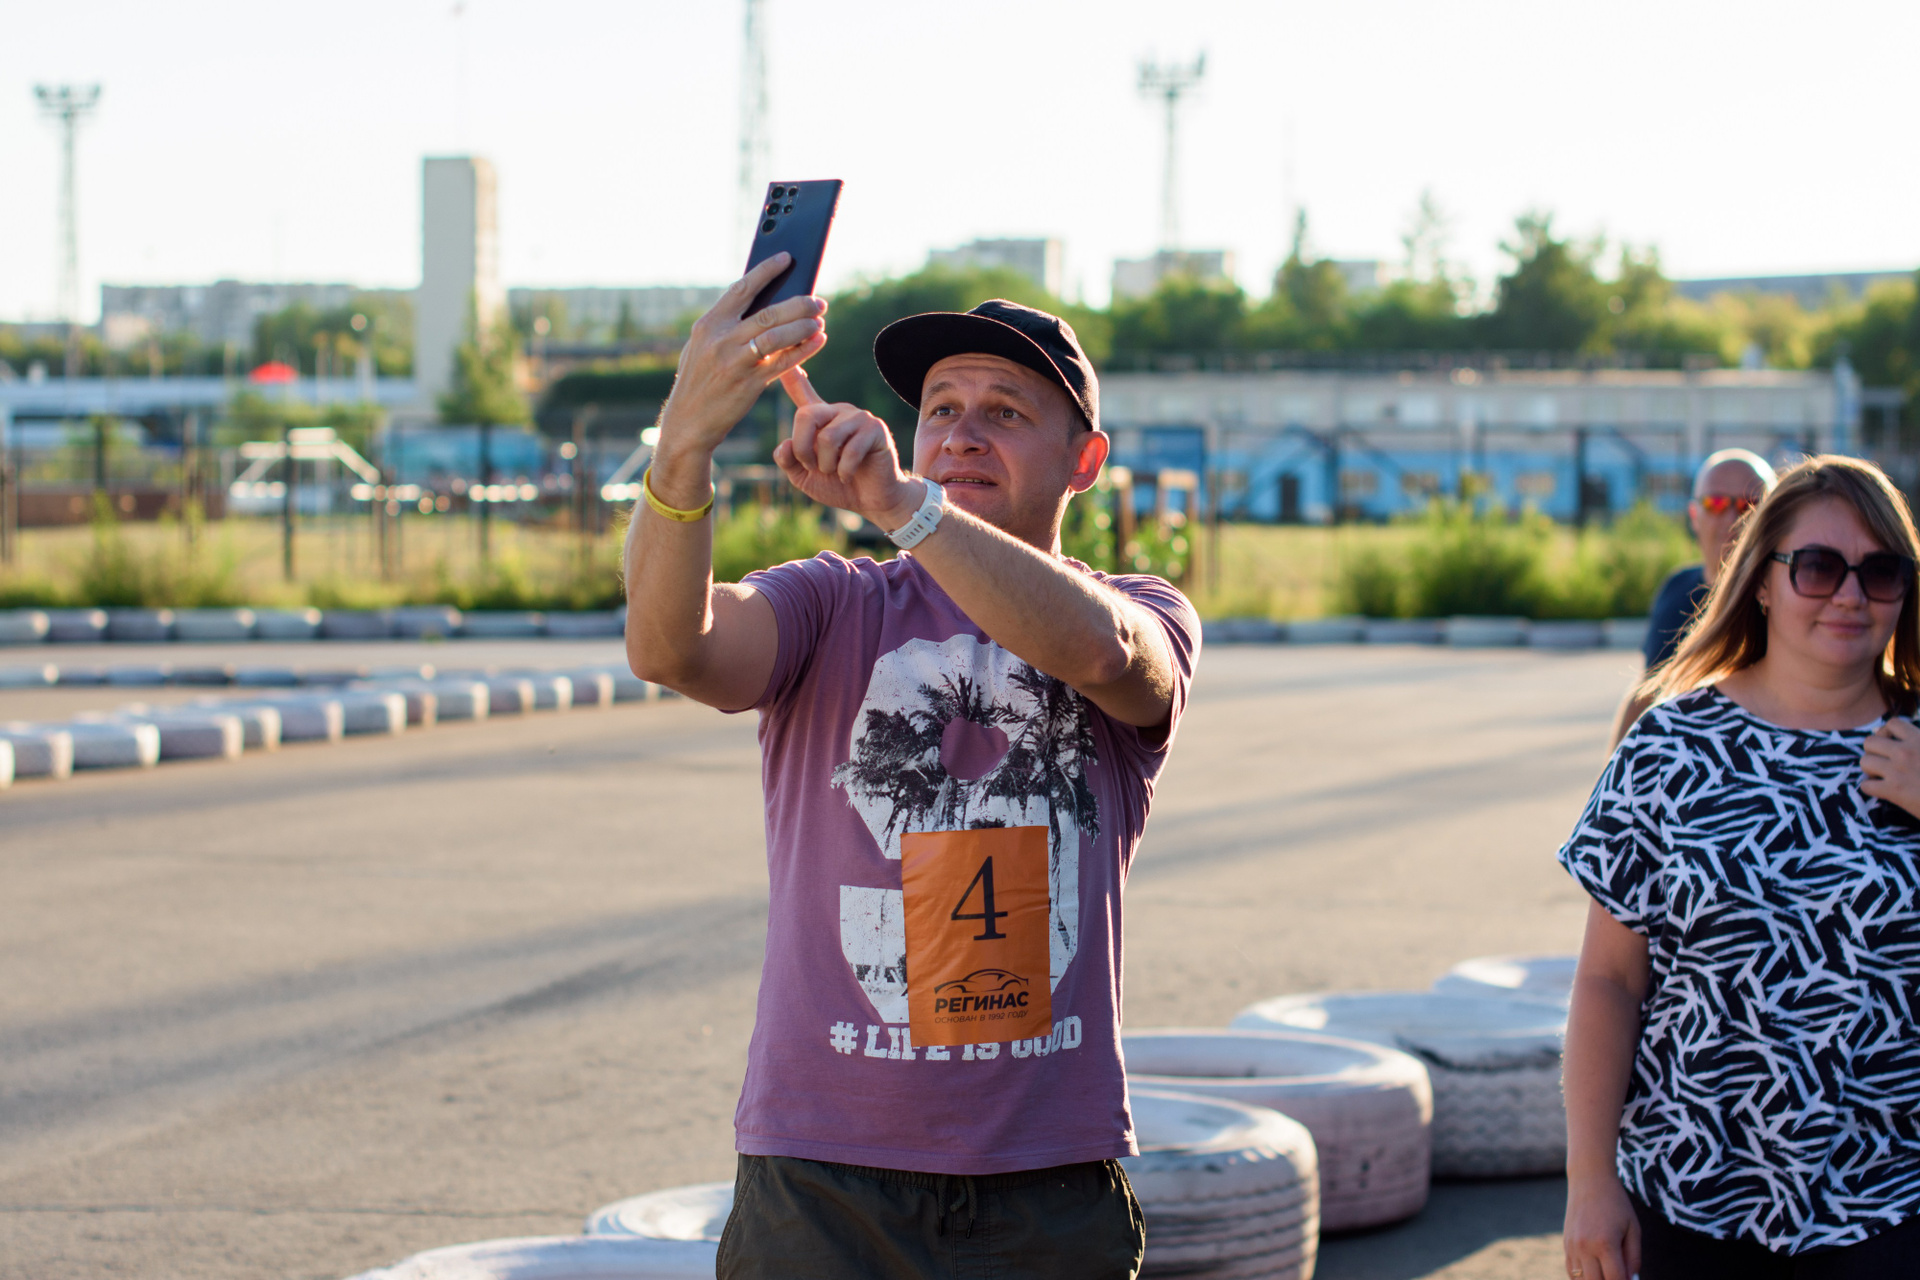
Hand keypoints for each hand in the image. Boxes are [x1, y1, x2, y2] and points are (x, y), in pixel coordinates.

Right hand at [650, 256, 825, 503]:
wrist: (688, 422)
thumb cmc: (699, 380)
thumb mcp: (701, 347)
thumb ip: (726, 326)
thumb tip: (763, 304)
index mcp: (709, 325)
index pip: (742, 289)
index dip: (766, 271)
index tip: (786, 258)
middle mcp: (721, 339)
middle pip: (767, 312)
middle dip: (798, 303)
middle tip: (819, 300)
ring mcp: (735, 362)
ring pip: (777, 336)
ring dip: (803, 326)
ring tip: (819, 320)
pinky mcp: (749, 384)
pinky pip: (783, 363)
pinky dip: (804, 350)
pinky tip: (818, 341)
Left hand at [773, 367, 920, 529]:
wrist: (872, 501)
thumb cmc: (838, 485)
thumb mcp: (804, 477)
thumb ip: (788, 461)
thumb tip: (785, 444)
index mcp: (819, 419)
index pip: (802, 393)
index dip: (792, 377)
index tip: (786, 361)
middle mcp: (837, 412)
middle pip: (806, 415)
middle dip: (803, 449)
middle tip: (812, 467)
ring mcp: (858, 417)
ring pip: (827, 437)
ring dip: (827, 465)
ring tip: (835, 472)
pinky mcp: (876, 429)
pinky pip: (850, 450)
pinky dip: (844, 471)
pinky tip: (849, 475)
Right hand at [1563, 1174, 1639, 1279]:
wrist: (1589, 1180)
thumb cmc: (1616, 1203)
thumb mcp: (1633, 1229)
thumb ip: (1634, 1258)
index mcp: (1605, 1243)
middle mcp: (1585, 1247)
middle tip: (1620, 1275)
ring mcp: (1572, 1247)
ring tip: (1608, 1271)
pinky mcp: (1566, 1244)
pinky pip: (1572, 1271)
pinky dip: (1584, 1277)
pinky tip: (1595, 1272)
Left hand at [1862, 717, 1919, 816]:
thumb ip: (1919, 740)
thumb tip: (1895, 734)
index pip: (1892, 724)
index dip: (1887, 733)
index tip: (1892, 743)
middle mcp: (1906, 752)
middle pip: (1870, 742)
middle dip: (1873, 752)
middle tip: (1883, 761)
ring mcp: (1898, 771)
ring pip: (1864, 762)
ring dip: (1870, 769)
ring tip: (1881, 775)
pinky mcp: (1894, 791)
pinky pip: (1865, 785)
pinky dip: (1870, 788)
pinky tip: (1881, 790)